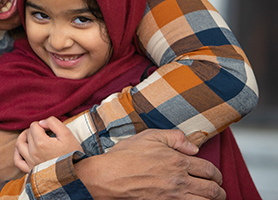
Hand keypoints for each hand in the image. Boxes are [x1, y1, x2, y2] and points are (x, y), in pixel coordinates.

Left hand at [14, 116, 81, 172]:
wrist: (77, 173)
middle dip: (34, 130)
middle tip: (44, 132)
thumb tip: (41, 122)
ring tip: (30, 136)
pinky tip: (22, 150)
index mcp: (41, 143)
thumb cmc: (72, 154)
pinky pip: (18, 162)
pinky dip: (17, 153)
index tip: (49, 129)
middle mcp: (33, 153)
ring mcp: (31, 162)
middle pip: (27, 134)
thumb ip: (53, 122)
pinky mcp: (31, 170)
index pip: (34, 126)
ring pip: (19, 145)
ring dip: (23, 137)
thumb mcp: (67, 134)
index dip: (42, 124)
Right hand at [77, 129, 224, 199]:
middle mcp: (180, 180)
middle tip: (218, 189)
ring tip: (211, 198)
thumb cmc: (125, 156)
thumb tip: (192, 146)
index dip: (216, 173)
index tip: (215, 175)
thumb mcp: (149, 136)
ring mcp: (173, 197)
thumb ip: (174, 137)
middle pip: (212, 190)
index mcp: (178, 161)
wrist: (108, 176)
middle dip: (219, 190)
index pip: (209, 169)